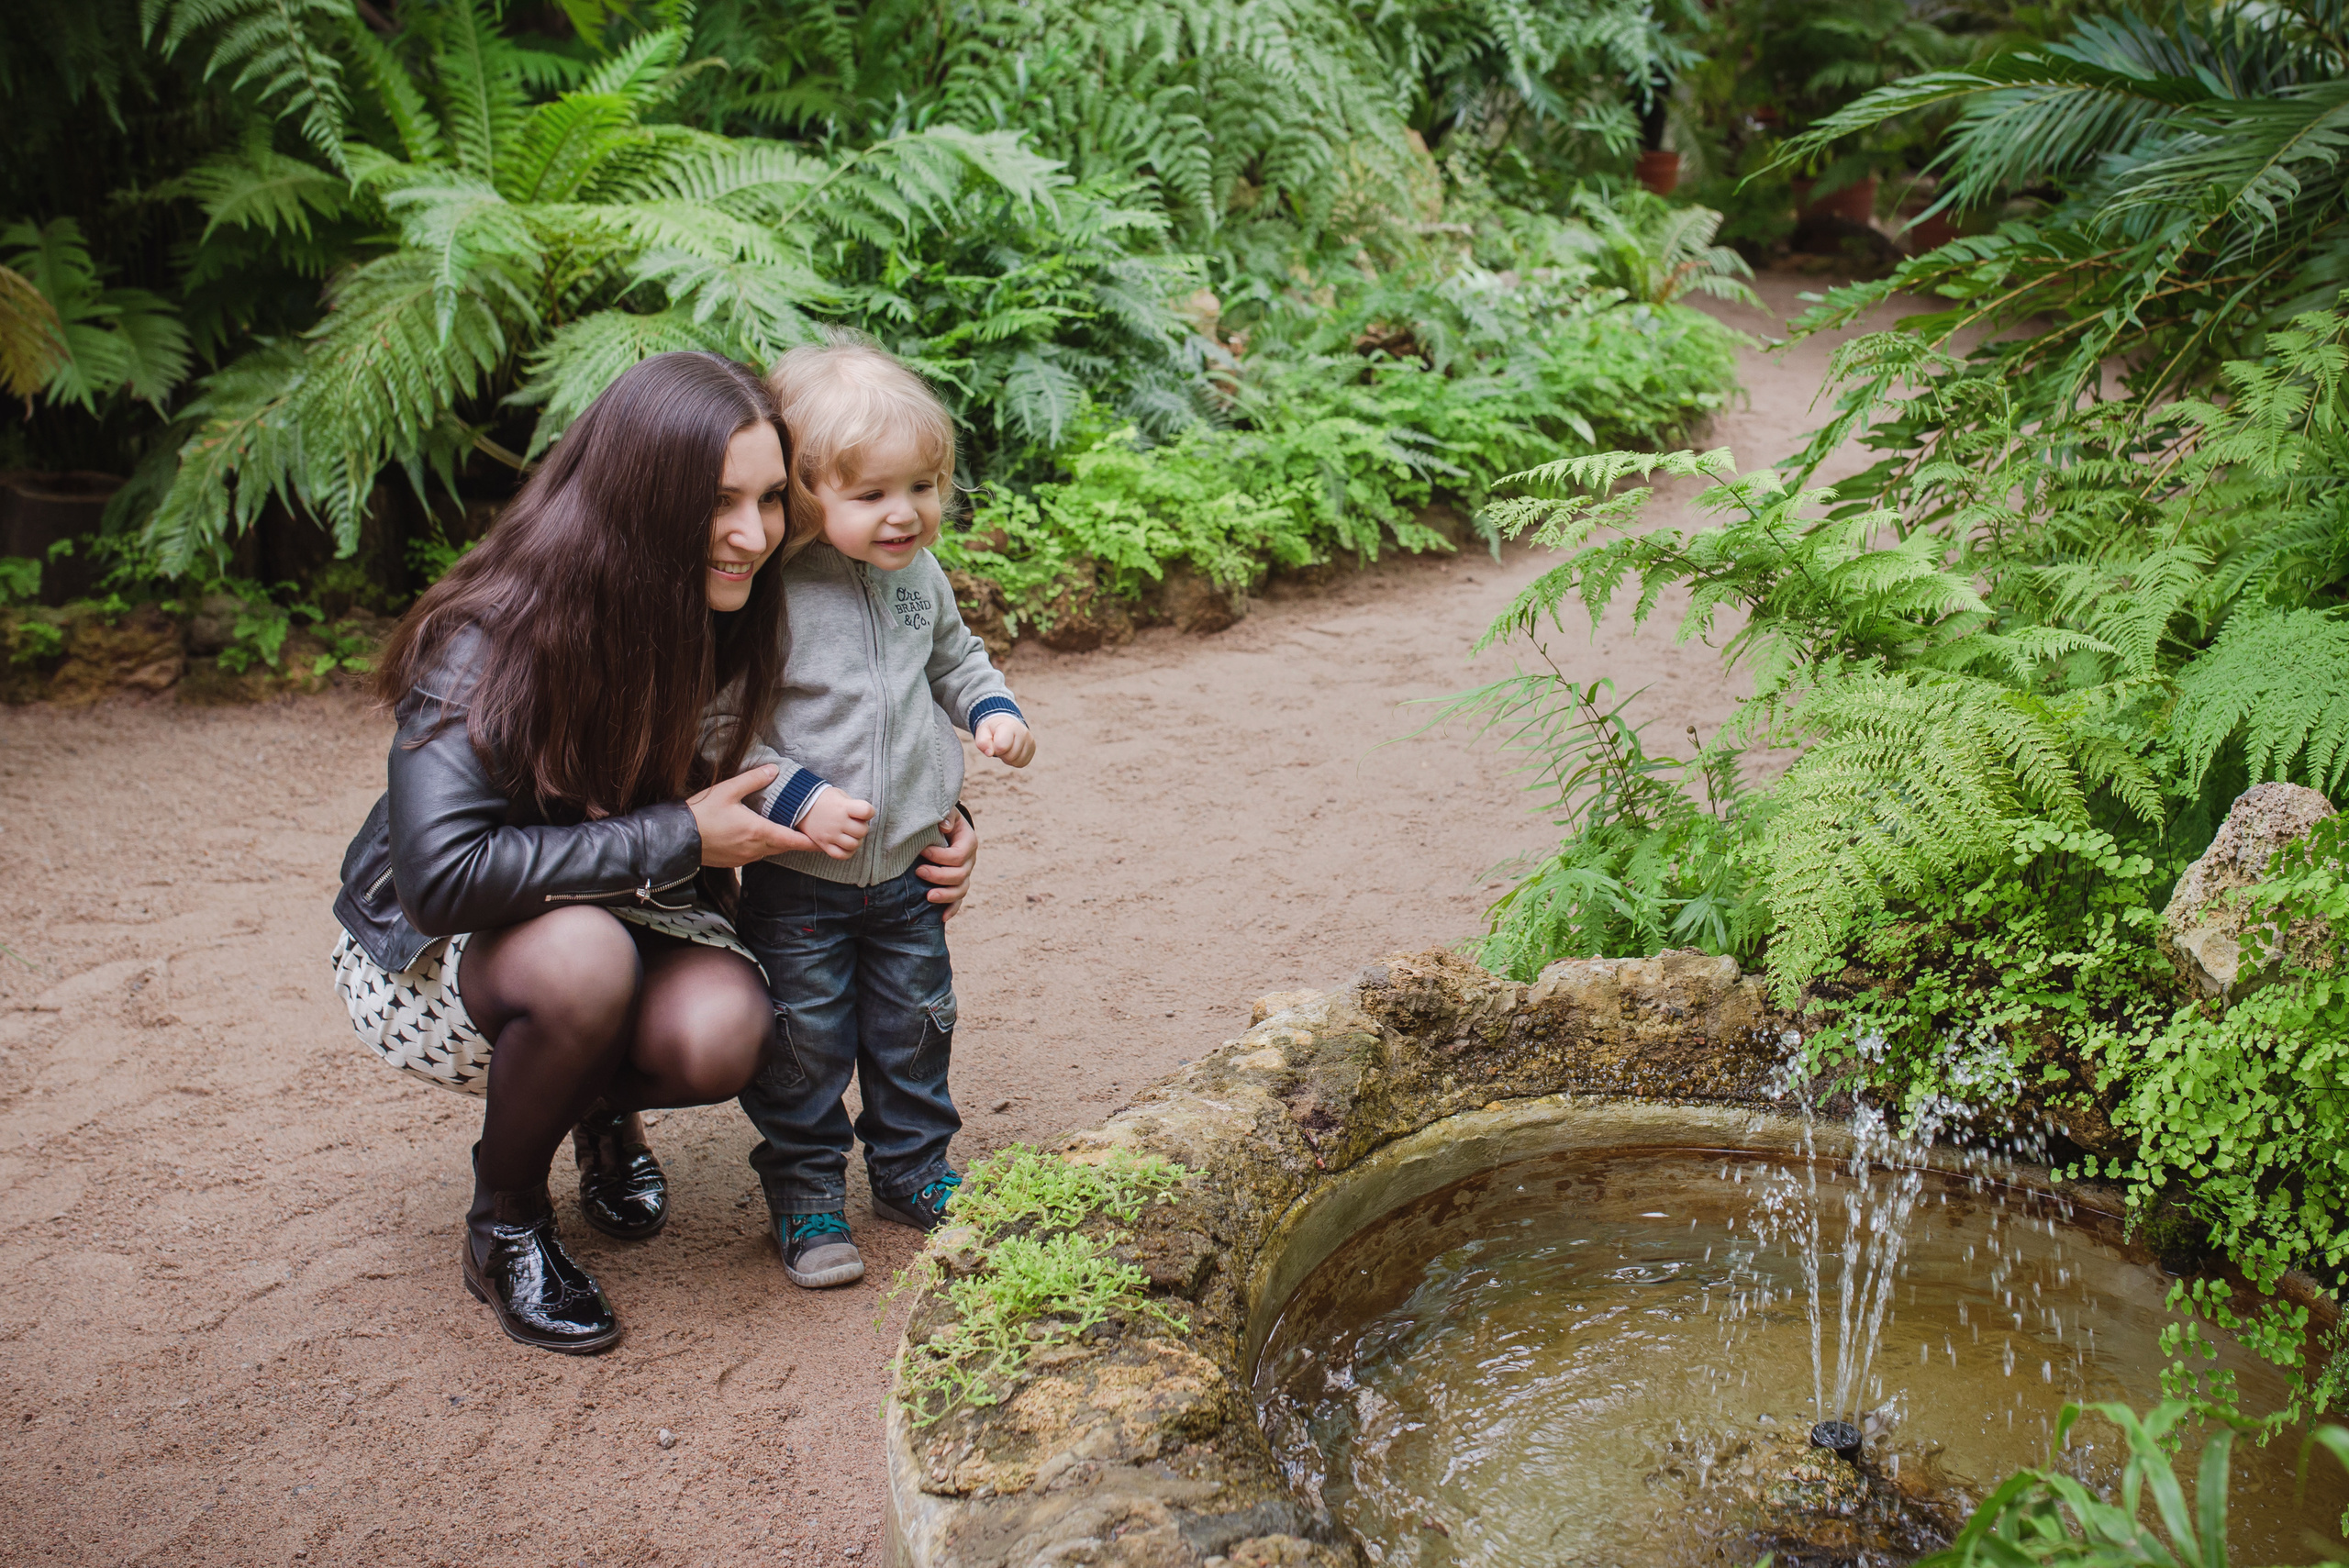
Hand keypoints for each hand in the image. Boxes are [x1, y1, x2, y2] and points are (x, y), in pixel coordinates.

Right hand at [689, 765, 815, 867]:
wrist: (676, 838)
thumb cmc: (701, 813)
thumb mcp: (727, 790)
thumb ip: (753, 780)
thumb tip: (774, 769)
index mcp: (758, 832)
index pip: (792, 840)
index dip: (809, 841)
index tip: (823, 842)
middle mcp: (754, 849)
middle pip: (784, 847)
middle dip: (797, 842)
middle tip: (810, 835)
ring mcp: (743, 858)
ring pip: (770, 853)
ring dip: (779, 844)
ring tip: (786, 833)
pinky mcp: (733, 862)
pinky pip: (755, 856)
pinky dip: (763, 848)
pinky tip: (758, 837)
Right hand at [800, 788, 874, 858]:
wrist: (801, 804)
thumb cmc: (824, 799)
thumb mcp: (840, 795)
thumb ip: (853, 805)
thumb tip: (865, 818)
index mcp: (843, 807)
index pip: (867, 811)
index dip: (869, 812)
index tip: (864, 811)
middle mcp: (837, 822)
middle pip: (862, 831)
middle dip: (862, 827)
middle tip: (855, 823)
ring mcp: (830, 835)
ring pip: (854, 844)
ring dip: (856, 840)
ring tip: (851, 834)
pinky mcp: (823, 844)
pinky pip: (841, 855)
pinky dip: (848, 852)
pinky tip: (846, 844)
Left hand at [917, 808, 977, 919]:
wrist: (941, 826)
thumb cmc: (941, 819)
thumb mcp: (945, 810)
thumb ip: (945, 816)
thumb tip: (943, 826)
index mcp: (968, 842)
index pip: (959, 855)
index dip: (940, 856)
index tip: (922, 850)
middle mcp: (969, 861)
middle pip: (960, 875)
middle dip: (938, 876)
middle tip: (918, 871)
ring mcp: (964, 875)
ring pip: (960, 890)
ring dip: (945, 895)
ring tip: (928, 897)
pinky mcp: (957, 885)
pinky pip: (958, 901)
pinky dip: (951, 910)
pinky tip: (942, 918)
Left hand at [974, 714, 1033, 767]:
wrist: (1007, 723)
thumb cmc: (993, 729)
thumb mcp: (983, 732)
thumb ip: (982, 742)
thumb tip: (989, 753)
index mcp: (1009, 726)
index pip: (1002, 746)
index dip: (995, 749)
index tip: (994, 743)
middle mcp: (1023, 732)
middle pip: (1010, 756)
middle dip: (1002, 754)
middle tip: (999, 746)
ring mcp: (1030, 740)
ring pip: (1017, 761)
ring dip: (1008, 759)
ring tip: (1006, 748)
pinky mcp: (1033, 748)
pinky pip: (1022, 763)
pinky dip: (1015, 761)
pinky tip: (1012, 751)